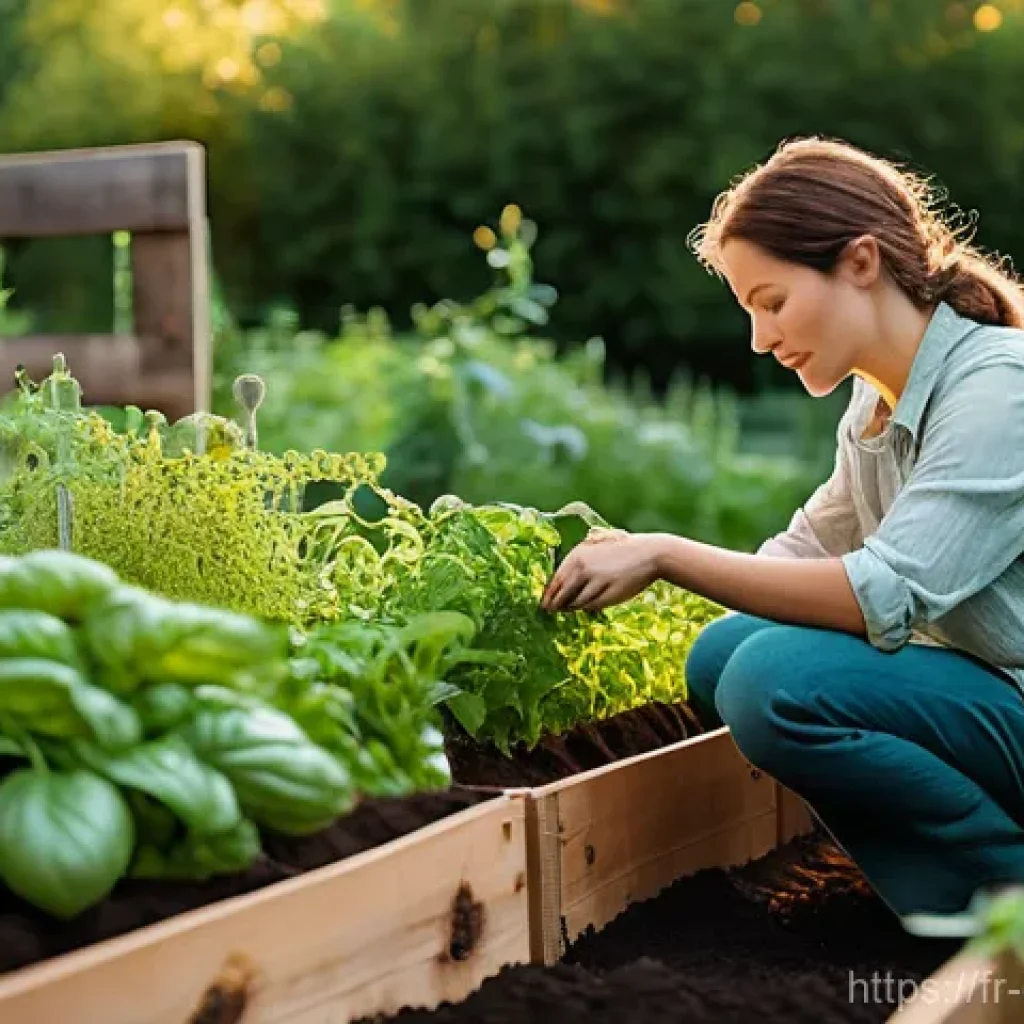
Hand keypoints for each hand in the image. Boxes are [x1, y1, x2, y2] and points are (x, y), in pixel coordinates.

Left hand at [540, 529, 664, 613]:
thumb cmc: (621, 550)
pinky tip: (587, 606)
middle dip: (555, 605)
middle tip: (550, 611)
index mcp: (577, 555)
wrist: (649, 554)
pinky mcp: (609, 593)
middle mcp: (583, 568)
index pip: (555, 580)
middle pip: (562, 594)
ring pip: (576, 603)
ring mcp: (596, 581)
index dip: (548, 594)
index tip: (543, 603)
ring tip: (569, 608)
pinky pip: (592, 606)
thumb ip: (577, 561)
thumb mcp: (595, 546)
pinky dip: (588, 608)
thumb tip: (557, 581)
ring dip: (572, 607)